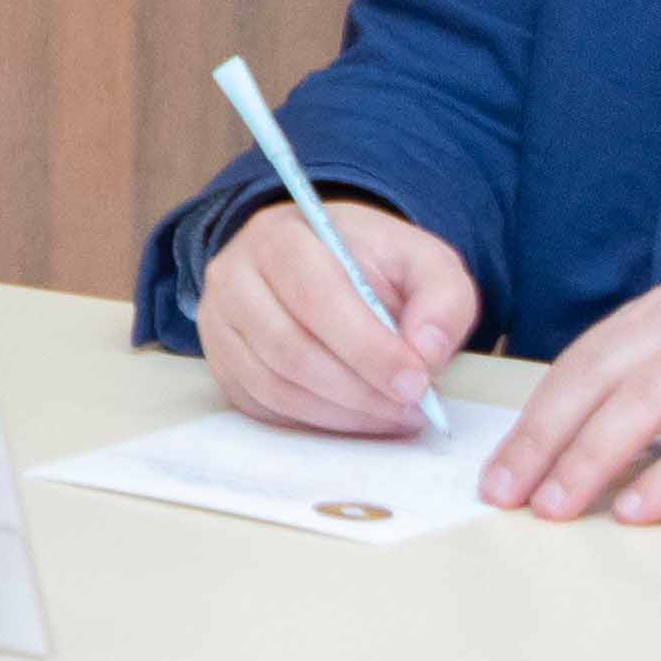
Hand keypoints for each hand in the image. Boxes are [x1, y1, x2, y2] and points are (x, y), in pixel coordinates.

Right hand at [204, 201, 474, 436]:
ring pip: (274, 387)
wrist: (318, 261)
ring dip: (342, 414)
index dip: (367, 346)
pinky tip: (359, 417)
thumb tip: (427, 353)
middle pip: (289, 348)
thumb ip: (442, 297)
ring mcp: (218, 328)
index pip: (315, 296)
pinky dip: (318, 423)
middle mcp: (233, 279)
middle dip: (359, 389)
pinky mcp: (222, 369)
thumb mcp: (421, 260)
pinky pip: (266, 410)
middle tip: (411, 408)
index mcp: (280, 237)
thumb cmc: (369, 261)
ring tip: (393, 416)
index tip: (416, 382)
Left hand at [485, 280, 660, 525]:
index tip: (498, 471)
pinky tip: (634, 508)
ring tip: (553, 507)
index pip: (580, 366)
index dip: (534, 420)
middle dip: (543, 442)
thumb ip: (647, 393)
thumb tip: (567, 453)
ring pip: (644, 406)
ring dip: (590, 460)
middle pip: (597, 382)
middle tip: (504, 494)